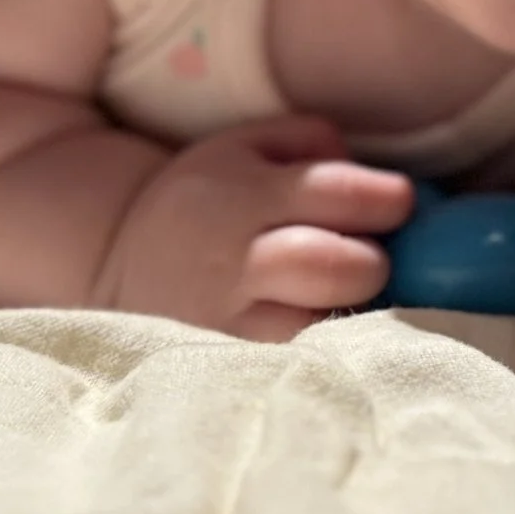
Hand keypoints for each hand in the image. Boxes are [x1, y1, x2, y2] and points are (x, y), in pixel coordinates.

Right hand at [98, 115, 411, 339]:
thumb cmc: (208, 199)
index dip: (386, 200)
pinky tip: (325, 337)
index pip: (336, 194)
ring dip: (353, 318)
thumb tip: (375, 183)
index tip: (398, 205)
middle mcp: (231, 262)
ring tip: (342, 303)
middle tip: (368, 261)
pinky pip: (299, 370)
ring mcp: (226, 325)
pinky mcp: (225, 371)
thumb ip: (313, 142)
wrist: (116, 262)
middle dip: (372, 263)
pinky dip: (327, 356)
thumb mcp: (246, 145)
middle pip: (334, 267)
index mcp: (240, 193)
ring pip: (320, 332)